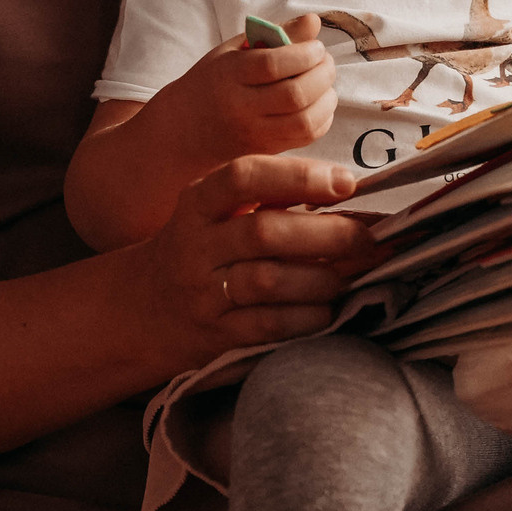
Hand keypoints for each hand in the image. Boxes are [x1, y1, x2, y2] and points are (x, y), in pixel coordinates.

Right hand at [131, 155, 382, 363]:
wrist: (143, 309)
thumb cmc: (202, 249)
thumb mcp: (217, 211)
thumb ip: (271, 195)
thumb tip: (346, 189)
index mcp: (198, 203)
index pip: (243, 177)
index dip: (298, 176)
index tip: (345, 182)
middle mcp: (195, 244)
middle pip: (263, 232)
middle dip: (327, 233)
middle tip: (368, 238)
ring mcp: (202, 292)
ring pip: (268, 281)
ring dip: (321, 278)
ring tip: (350, 275)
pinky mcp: (215, 334)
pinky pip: (269, 325)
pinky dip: (307, 317)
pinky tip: (327, 309)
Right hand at [149, 13, 338, 162]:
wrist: (184, 129)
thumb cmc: (212, 81)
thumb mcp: (233, 51)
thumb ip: (274, 34)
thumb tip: (313, 22)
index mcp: (228, 75)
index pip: (273, 65)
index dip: (304, 54)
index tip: (315, 47)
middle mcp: (241, 107)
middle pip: (294, 94)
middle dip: (322, 74)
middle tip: (324, 61)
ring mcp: (254, 133)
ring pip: (305, 121)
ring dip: (327, 97)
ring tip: (324, 82)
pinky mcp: (267, 150)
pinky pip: (306, 137)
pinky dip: (323, 117)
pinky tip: (318, 103)